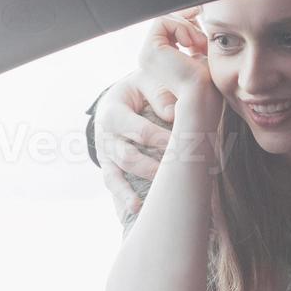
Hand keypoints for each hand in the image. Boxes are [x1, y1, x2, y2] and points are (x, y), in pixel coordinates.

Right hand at [95, 72, 172, 220]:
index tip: (186, 147)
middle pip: (127, 157)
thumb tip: (173, 115)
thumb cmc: (140, 89)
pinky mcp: (108, 167)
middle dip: (153, 168)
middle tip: (178, 174)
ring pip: (117, 176)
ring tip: (156, 200)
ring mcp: (105, 154)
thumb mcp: (147, 80)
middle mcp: (105, 136)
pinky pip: (112, 185)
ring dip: (137, 189)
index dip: (162, 140)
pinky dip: (122, 198)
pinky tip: (136, 209)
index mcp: (113, 111)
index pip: (138, 130)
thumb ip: (159, 93)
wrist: (120, 96)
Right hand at [139, 14, 214, 111]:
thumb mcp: (199, 51)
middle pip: (166, 22)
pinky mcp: (150, 49)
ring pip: (165, 20)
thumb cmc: (205, 81)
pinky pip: (163, 21)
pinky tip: (190, 43)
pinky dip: (181, 27)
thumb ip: (192, 36)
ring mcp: (147, 54)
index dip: (187, 23)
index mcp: (160, 59)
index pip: (170, 29)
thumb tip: (192, 12)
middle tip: (202, 40)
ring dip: (187, 27)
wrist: (201, 95)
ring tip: (199, 43)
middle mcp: (149, 57)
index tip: (202, 26)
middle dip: (188, 24)